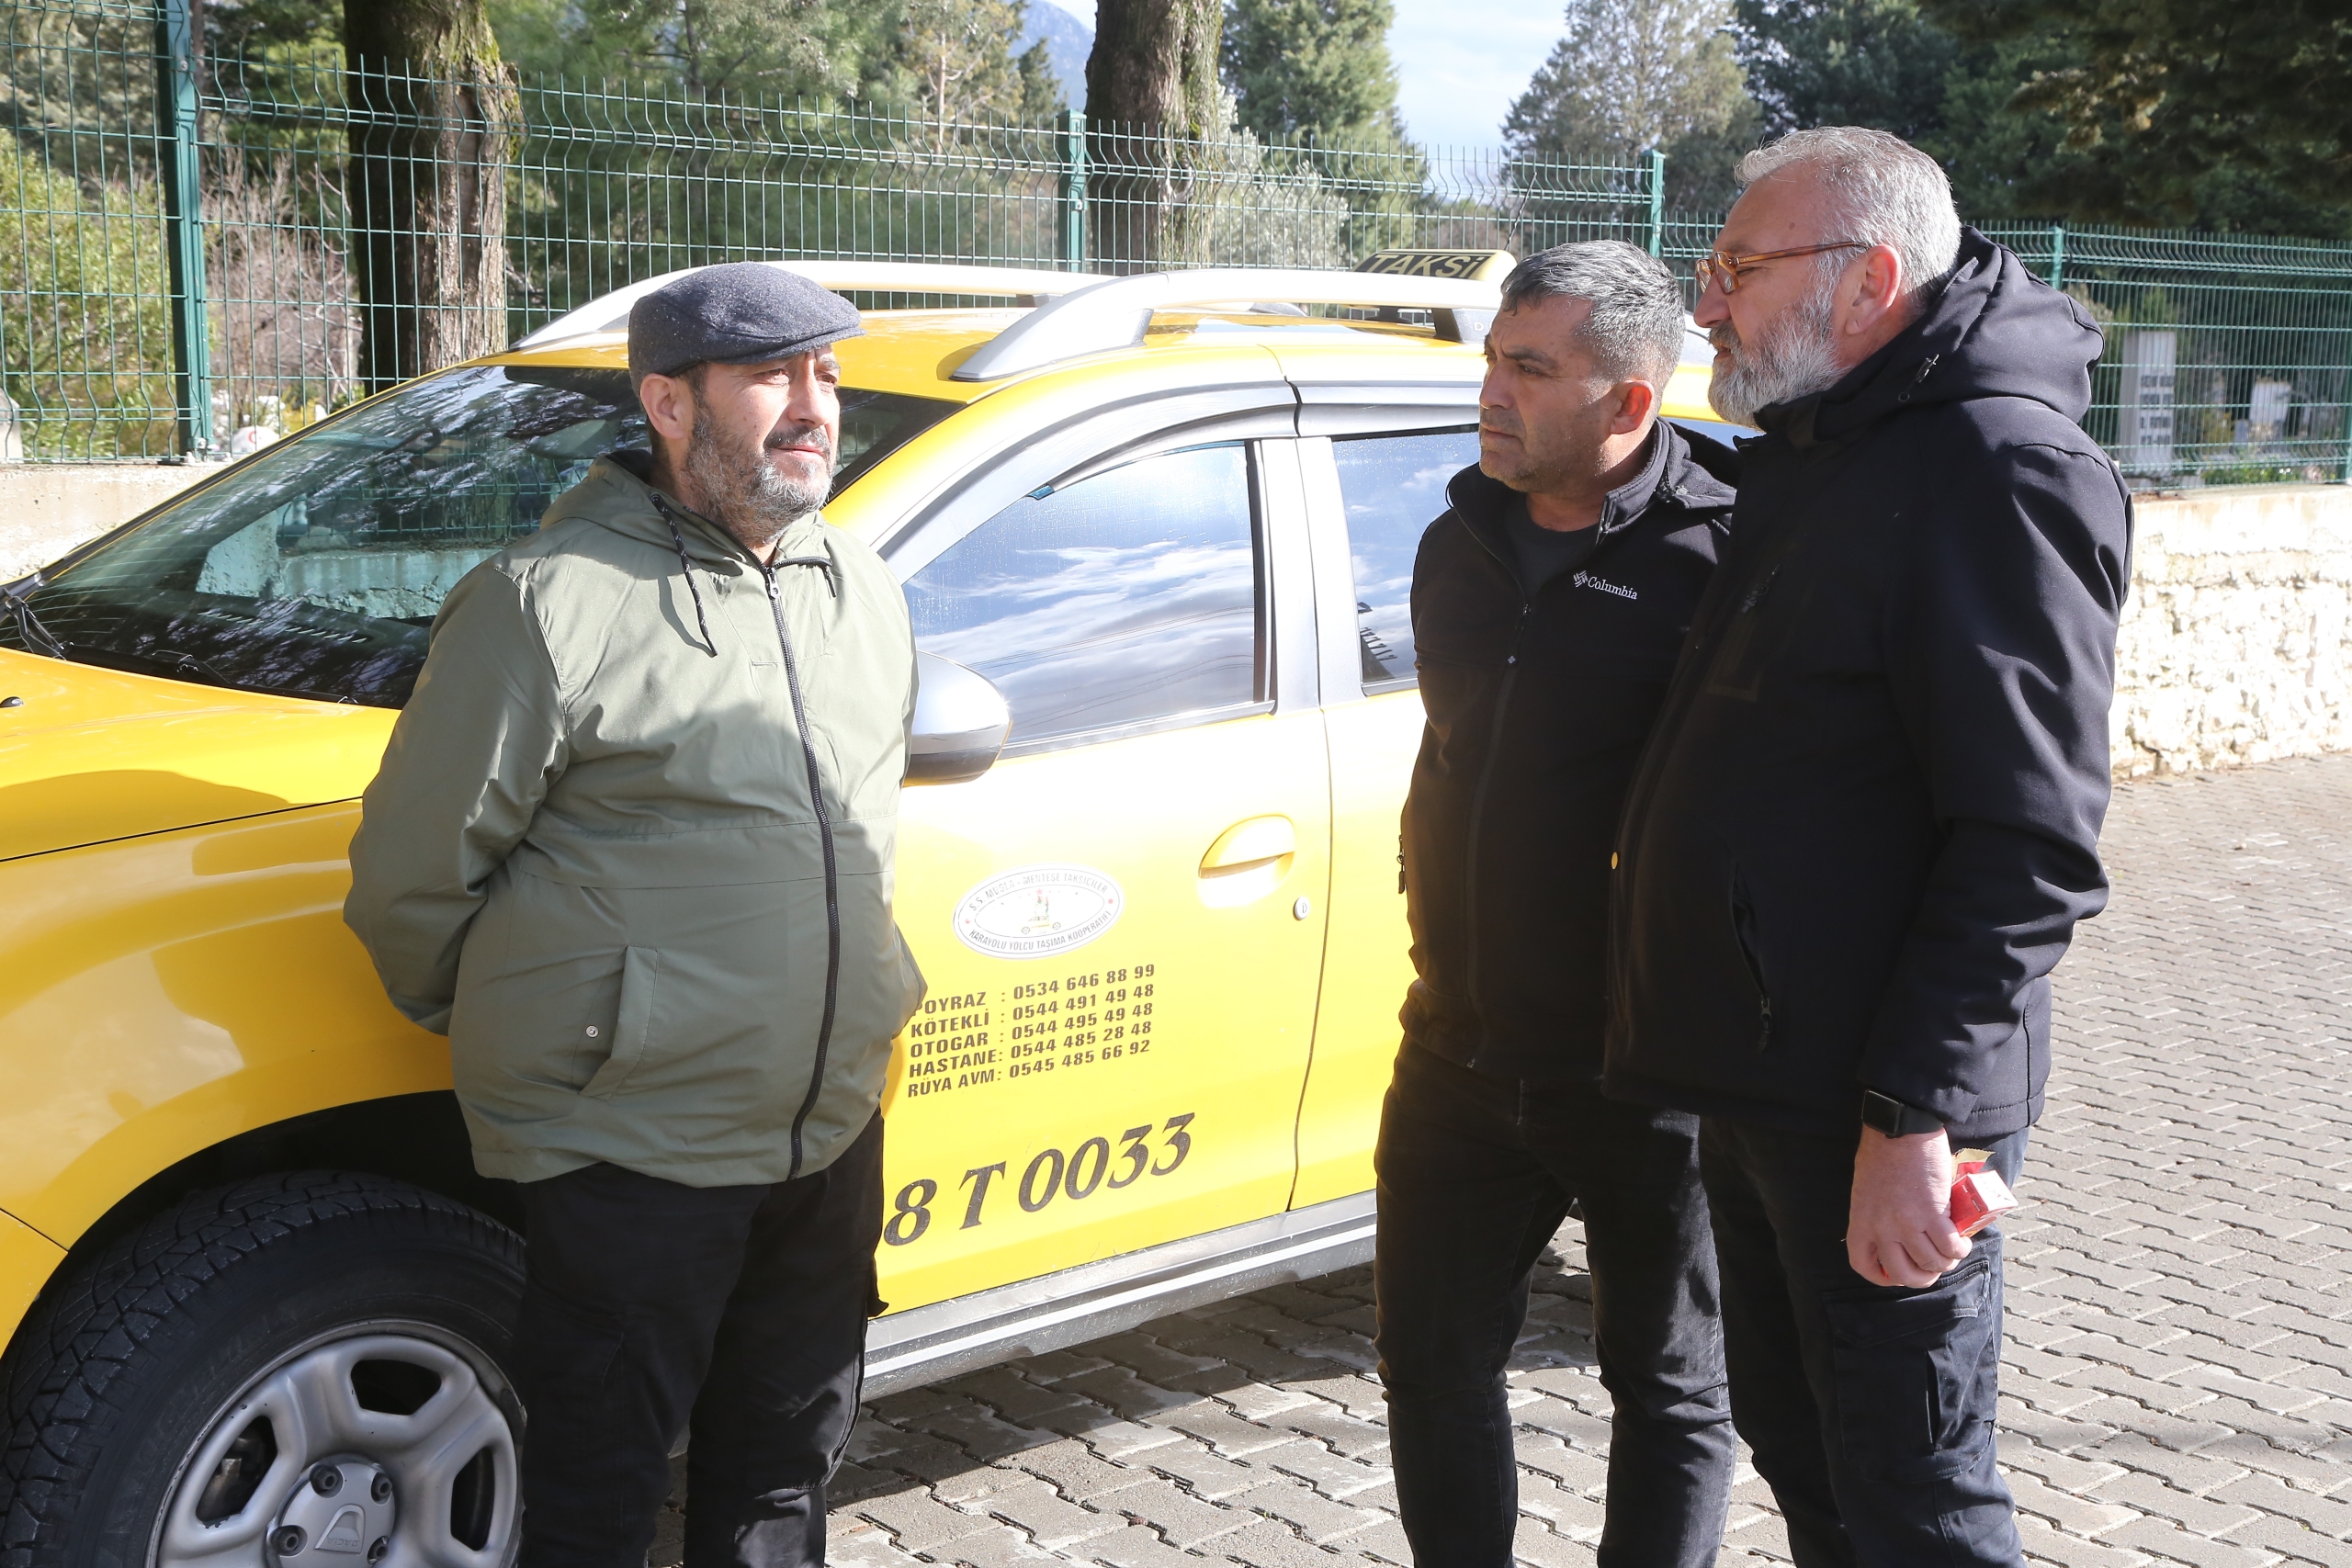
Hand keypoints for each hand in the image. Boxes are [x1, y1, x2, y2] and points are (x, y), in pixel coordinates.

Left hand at [1846, 1125, 1969, 1286]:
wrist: (1900, 1129)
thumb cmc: (1883, 1151)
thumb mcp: (1866, 1187)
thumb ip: (1875, 1212)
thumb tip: (1895, 1229)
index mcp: (1861, 1220)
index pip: (1863, 1263)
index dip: (1881, 1276)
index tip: (1895, 1275)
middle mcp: (1881, 1228)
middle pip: (1903, 1273)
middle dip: (1922, 1277)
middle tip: (1934, 1267)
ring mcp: (1906, 1223)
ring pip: (1931, 1262)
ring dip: (1946, 1262)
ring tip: (1953, 1251)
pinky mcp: (1932, 1214)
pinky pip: (1949, 1246)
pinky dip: (1959, 1249)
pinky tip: (1962, 1242)